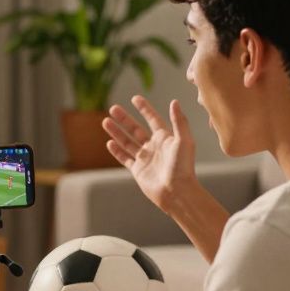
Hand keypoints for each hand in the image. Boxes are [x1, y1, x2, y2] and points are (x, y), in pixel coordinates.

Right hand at [103, 96, 196, 214]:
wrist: (176, 191)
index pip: (152, 119)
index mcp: (165, 138)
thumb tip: (174, 101)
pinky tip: (109, 142)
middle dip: (124, 119)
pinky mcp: (138, 171)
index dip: (144, 109)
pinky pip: (125, 158)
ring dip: (116, 132)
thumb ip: (179, 121)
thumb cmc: (183, 167)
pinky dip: (117, 151)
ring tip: (105, 121)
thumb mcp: (184, 140)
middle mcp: (154, 147)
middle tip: (113, 108)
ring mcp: (145, 159)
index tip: (135, 98)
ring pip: (127, 142)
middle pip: (136, 129)